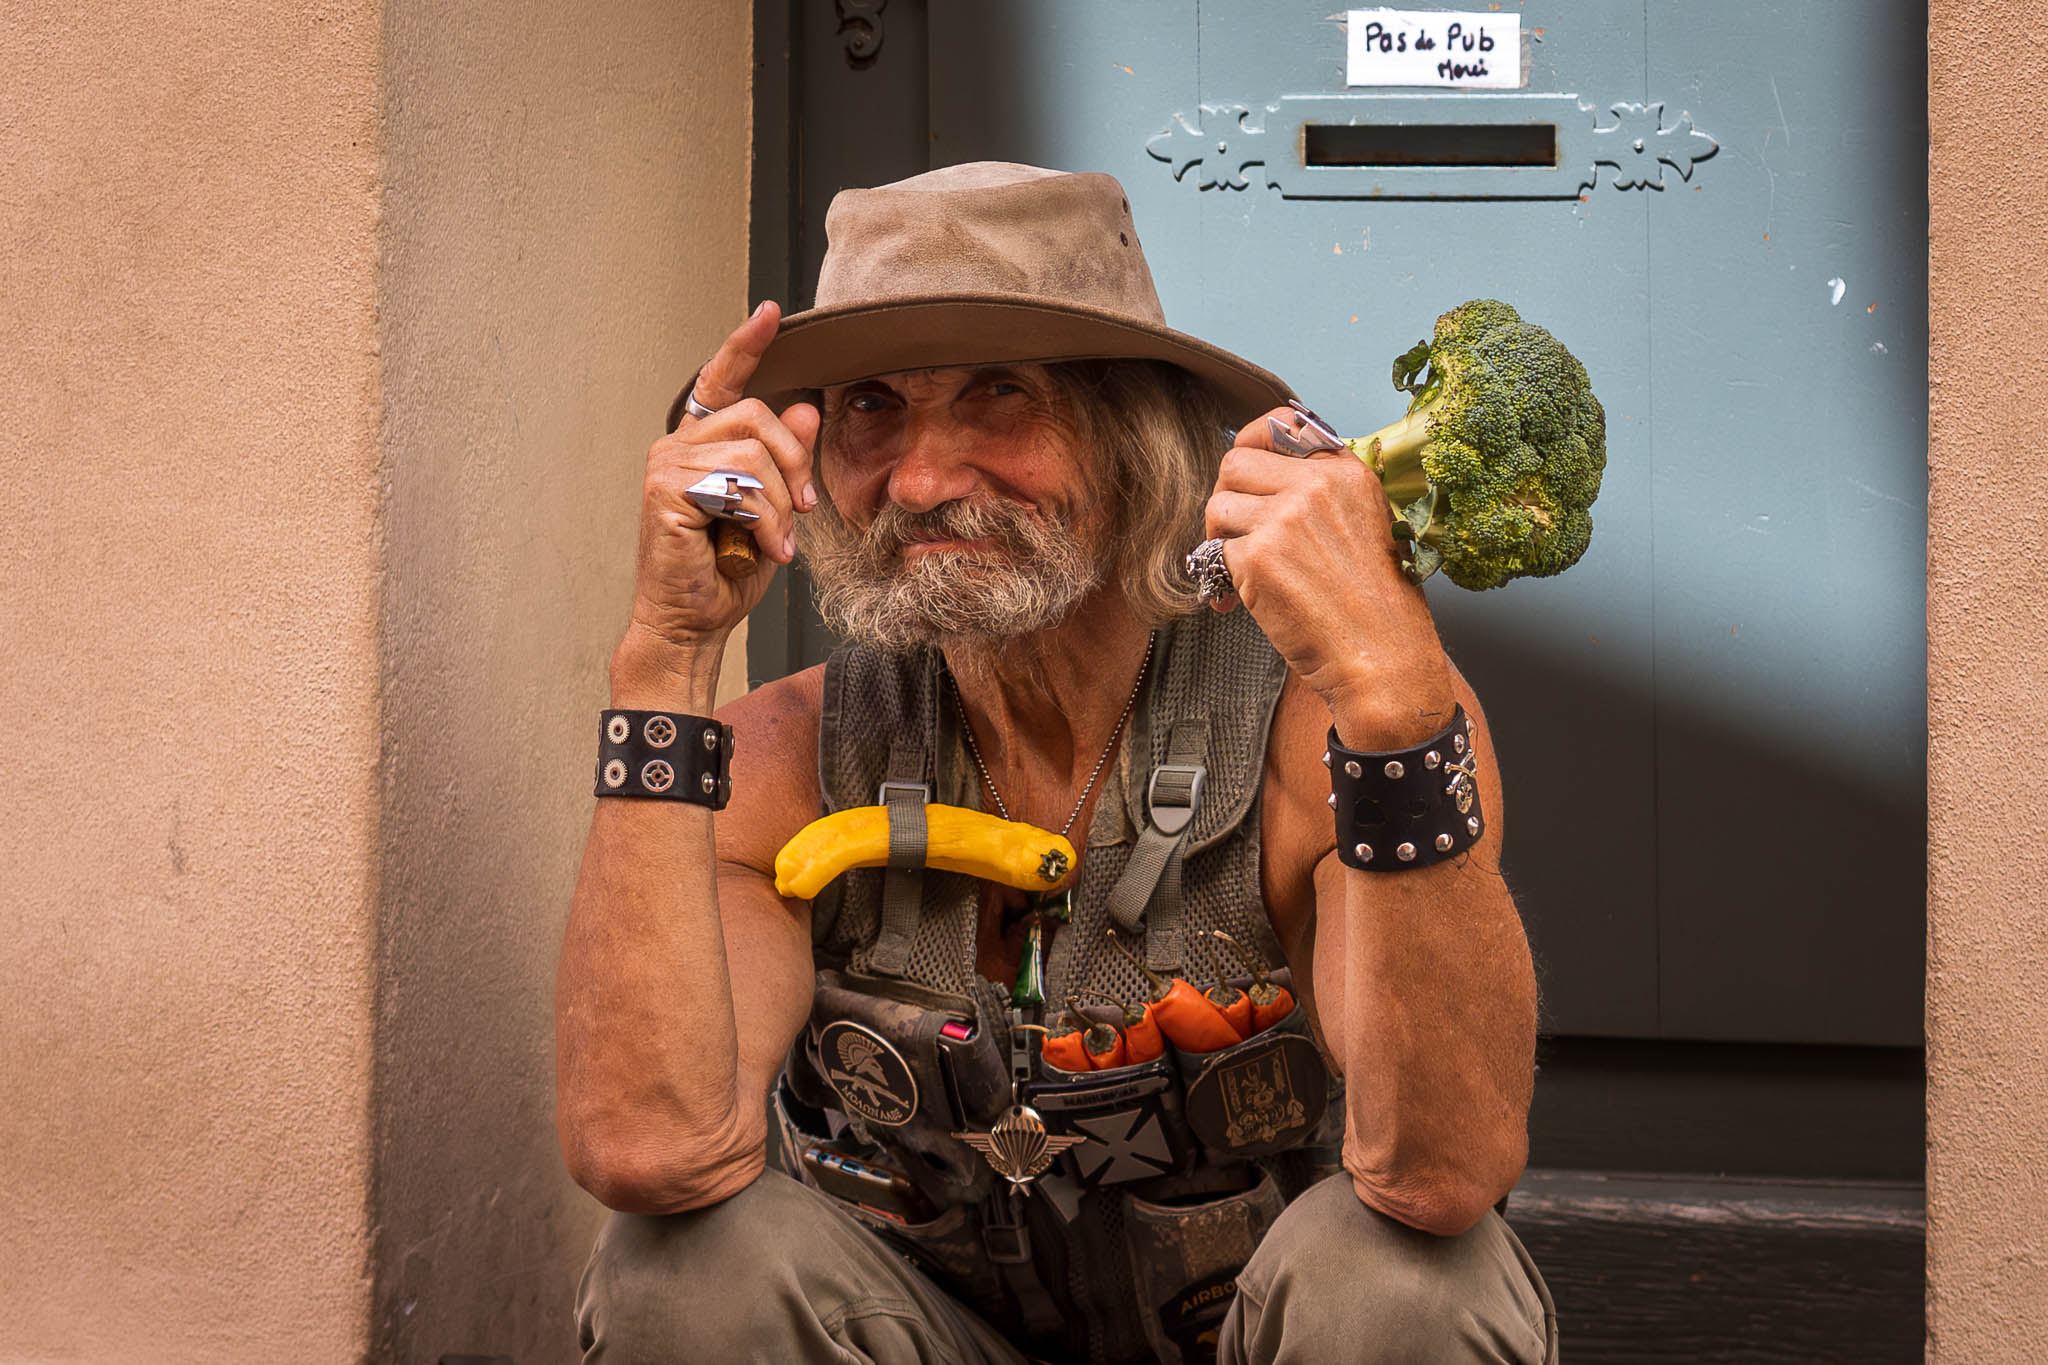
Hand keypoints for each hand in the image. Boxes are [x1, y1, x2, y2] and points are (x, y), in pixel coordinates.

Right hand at [619, 302, 820, 695]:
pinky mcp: (666, 490)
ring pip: (754, 455)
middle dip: (794, 464)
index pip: (725, 381)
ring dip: (779, 506)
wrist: (693, 623)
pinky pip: (738, 485)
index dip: (747, 344)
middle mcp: (679, 444)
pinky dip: (762, 521)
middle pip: (758, 416)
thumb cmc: (725, 572)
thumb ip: (786, 461)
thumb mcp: (773, 510)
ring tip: (774, 542)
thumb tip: (807, 410)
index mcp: (703, 443)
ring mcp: (667, 464)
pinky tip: (759, 548)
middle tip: (801, 510)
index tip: (772, 312)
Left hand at [1203, 406, 1455, 746]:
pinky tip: (1235, 605)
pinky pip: (1214, 553)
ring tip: (1236, 572)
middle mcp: (1316, 485)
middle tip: (1231, 533)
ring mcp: (1286, 518)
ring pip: (1217, 506)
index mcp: (1347, 472)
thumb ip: (1323, 495)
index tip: (1245, 472)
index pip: (1283, 424)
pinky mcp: (1259, 557)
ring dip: (1217, 540)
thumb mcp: (1367, 525)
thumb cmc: (1376, 605)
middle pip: (1235, 462)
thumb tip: (1264, 480)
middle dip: (1225, 497)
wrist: (1384, 658)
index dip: (1253, 443)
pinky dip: (1218, 581)